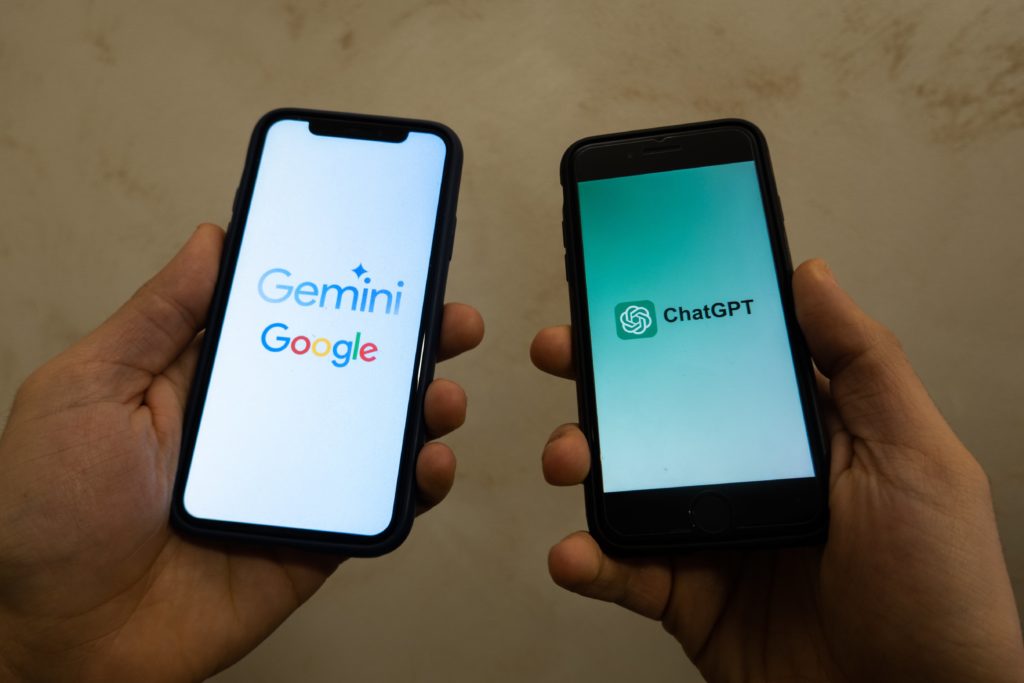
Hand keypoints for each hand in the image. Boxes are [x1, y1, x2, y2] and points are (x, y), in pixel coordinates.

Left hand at [0, 224, 483, 681]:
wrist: (64, 639)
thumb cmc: (48, 512)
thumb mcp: (87, 391)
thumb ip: (156, 319)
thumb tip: (213, 240)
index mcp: (211, 381)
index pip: (293, 318)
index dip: (343, 287)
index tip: (389, 257)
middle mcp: (262, 425)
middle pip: (351, 370)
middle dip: (409, 340)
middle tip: (452, 319)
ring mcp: (294, 482)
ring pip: (377, 435)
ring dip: (426, 406)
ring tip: (443, 392)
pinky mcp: (315, 538)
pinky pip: (379, 505)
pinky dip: (418, 483)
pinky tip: (430, 460)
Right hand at [532, 259, 1023, 681]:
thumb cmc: (940, 591)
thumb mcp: (917, 459)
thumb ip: (864, 365)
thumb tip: (811, 277)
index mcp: (802, 433)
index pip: (725, 360)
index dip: (674, 319)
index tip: (628, 286)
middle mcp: (749, 475)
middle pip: (660, 412)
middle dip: (603, 377)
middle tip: (563, 350)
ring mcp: (713, 536)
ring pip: (626, 483)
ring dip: (581, 460)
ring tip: (567, 455)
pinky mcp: (687, 598)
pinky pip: (623, 570)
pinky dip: (588, 558)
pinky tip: (574, 550)